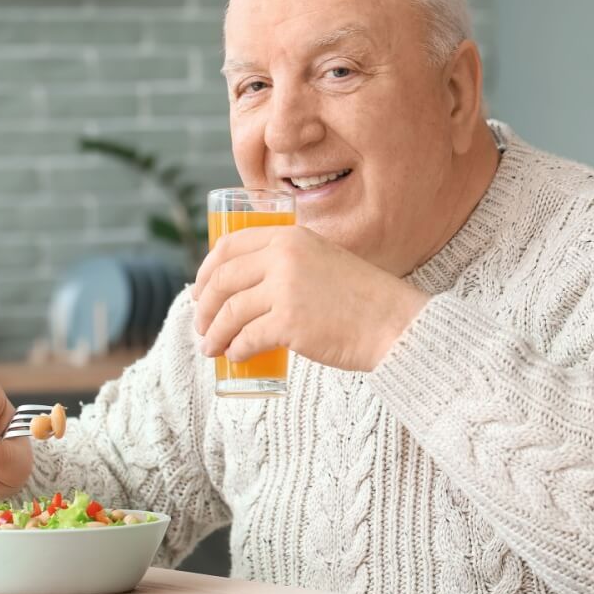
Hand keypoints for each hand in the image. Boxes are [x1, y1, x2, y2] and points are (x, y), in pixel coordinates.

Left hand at [192, 225, 428, 371]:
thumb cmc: (362, 299)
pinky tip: (235, 356)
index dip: (206, 270)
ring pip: (230, 312)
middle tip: (201, 324)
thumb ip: (290, 263)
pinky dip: (235, 349)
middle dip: (204, 306)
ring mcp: (285, 289)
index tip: (200, 290)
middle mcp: (284, 257)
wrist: (394, 323)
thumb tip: (248, 286)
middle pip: (223, 280)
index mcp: (290, 236)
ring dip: (214, 333)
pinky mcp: (289, 323)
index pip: (229, 246)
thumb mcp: (323, 260)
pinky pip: (246, 338)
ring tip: (211, 347)